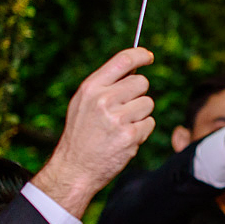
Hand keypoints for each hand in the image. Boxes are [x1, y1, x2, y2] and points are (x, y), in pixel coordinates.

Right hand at [33, 48, 155, 217]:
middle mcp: (104, 99)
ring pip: (148, 103)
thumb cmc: (81, 134)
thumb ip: (105, 85)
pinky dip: (142, 131)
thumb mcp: (83, 103)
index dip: (141, 55)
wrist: (74, 168)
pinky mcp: (131, 135)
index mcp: (91, 88)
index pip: (123, 60)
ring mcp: (118, 118)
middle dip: (138, 94)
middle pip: (142, 82)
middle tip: (123, 109)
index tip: (148, 56)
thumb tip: (134, 67)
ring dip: (140, 115)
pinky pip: (150, 123)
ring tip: (120, 126)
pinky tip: (124, 138)